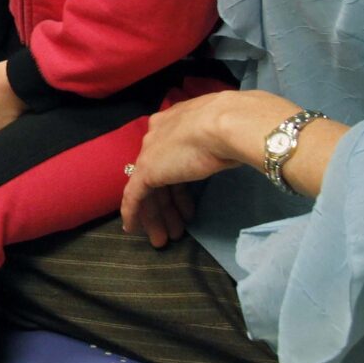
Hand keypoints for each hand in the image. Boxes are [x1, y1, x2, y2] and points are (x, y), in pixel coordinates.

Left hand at [118, 93, 248, 248]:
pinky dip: (132, 213)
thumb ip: (212, 147)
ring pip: (148, 190)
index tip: (185, 208)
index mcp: (174, 124)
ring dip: (157, 217)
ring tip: (167, 238)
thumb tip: (220, 157)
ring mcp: (150, 154)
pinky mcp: (146, 171)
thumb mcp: (220, 138)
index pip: (171, 161)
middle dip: (167, 207)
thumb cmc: (230, 130)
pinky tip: (133, 228)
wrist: (224, 125)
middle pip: (159, 178)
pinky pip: (133, 196)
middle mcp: (158, 137)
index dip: (177, 188)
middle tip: (175, 230)